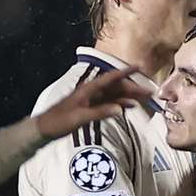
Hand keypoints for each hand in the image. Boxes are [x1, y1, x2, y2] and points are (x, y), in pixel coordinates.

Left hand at [35, 67, 151, 138]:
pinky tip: (130, 107)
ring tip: (145, 99)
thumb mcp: (80, 118)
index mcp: (88, 90)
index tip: (139, 67)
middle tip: (150, 91)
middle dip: (133, 88)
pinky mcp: (90, 108)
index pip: (110, 78)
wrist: (45, 128)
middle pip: (116, 87)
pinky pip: (109, 104)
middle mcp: (91, 92)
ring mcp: (91, 100)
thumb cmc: (59, 121)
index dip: (125, 72)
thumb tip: (121, 109)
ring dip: (129, 96)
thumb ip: (100, 113)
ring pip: (114, 95)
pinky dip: (120, 104)